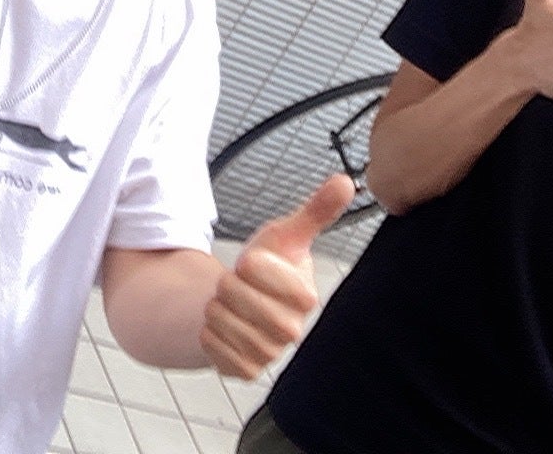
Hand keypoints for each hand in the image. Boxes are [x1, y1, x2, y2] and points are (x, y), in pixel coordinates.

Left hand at [201, 174, 352, 378]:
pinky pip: (210, 345)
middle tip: (239, 285)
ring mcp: (270, 353)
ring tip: (231, 305)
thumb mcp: (286, 235)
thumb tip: (345, 182)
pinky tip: (223, 328)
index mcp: (306, 296)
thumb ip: (315, 211)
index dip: (248, 261)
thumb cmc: (267, 270)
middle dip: (227, 283)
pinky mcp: (246, 370)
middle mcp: (292, 330)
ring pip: (219, 320)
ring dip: (215, 307)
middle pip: (234, 295)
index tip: (254, 263)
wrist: (242, 306)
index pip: (255, 268)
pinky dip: (207, 332)